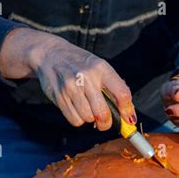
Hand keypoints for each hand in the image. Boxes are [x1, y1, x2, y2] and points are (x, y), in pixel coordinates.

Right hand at [0, 28, 135, 128]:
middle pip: (103, 113)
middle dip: (106, 123)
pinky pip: (75, 120)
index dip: (127, 111)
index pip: (122, 94)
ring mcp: (71, 87)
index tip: (128, 119)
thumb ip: (113, 87)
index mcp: (101, 68)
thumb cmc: (80, 64)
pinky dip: (78, 120)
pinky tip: (77, 109)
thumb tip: (127, 115)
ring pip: (88, 118)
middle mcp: (87, 77)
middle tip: (105, 122)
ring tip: (87, 109)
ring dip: (90, 119)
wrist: (50, 54)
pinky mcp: (59, 96)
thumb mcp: (99, 67)